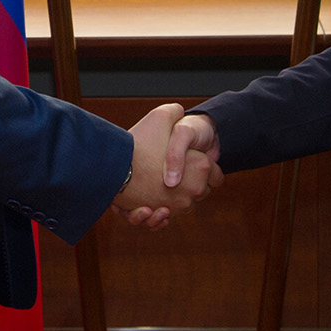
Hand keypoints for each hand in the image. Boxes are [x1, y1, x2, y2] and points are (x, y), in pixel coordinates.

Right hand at [112, 103, 217, 228]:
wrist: (113, 167)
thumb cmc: (139, 142)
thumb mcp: (161, 116)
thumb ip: (175, 112)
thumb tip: (179, 112)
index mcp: (201, 167)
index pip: (217, 175)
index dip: (205, 166)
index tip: (193, 161)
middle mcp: (194, 191)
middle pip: (200, 191)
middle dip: (191, 182)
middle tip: (176, 169)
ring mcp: (177, 207)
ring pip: (183, 204)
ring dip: (175, 196)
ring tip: (162, 183)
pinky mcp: (159, 216)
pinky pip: (166, 218)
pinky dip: (161, 212)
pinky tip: (155, 199)